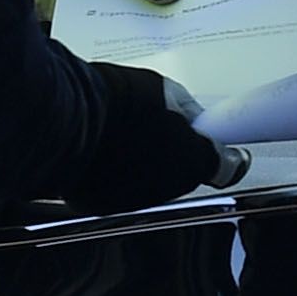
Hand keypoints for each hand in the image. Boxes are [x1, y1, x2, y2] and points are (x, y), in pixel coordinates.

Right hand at [70, 62, 228, 210]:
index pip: (228, 168)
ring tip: (123, 135)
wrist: (66, 120)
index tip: (230, 152)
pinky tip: (103, 151)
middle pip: (183, 174)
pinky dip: (115, 174)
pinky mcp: (104, 205)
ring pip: (150, 183)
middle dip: (176, 154)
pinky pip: (118, 189)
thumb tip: (194, 119)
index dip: (229, 158)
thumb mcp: (166, 90)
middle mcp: (170, 188)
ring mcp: (137, 199)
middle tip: (156, 128)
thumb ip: (189, 112)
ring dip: (144, 165)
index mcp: (195, 158)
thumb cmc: (113, 101)